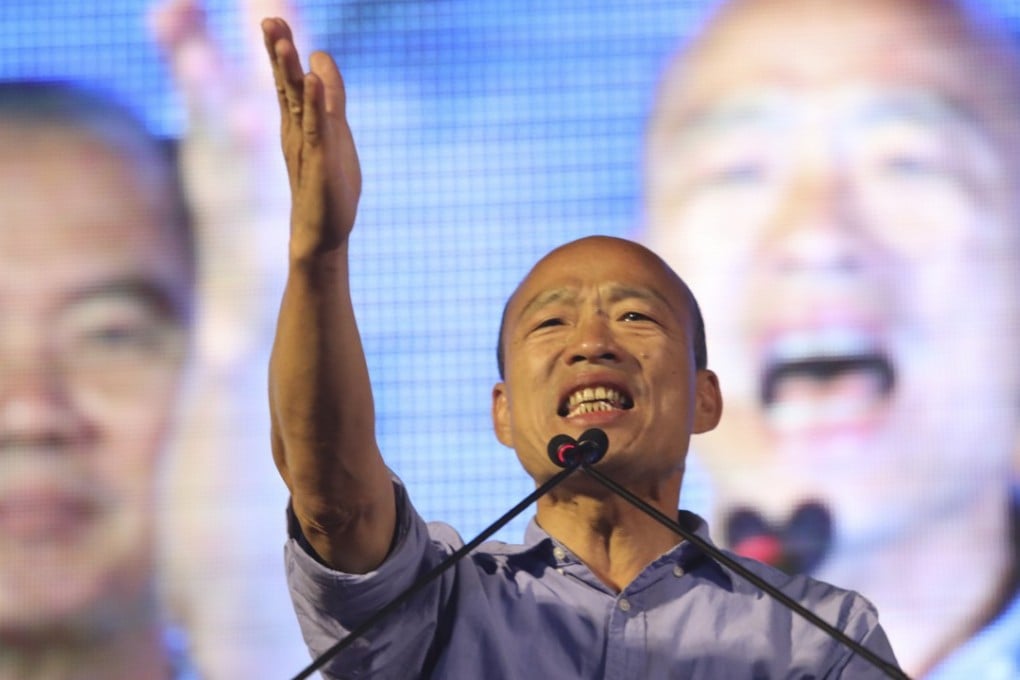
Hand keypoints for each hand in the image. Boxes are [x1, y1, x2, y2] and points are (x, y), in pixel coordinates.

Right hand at [262, 17, 360, 261]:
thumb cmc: (328, 184)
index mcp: (297, 122)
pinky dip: (314, 103)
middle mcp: (296, 130)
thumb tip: (321, 58)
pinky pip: (316, 127)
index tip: (274, 20)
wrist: (323, 232)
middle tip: (269, 20)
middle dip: (278, 52)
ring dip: (290, 71)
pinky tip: (311, 80)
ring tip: (284, 41)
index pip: (288, 80)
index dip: (282, 52)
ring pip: (296, 102)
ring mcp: (306, 144)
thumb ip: (329, 97)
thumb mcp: (333, 131)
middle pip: (285, 84)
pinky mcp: (319, 161)